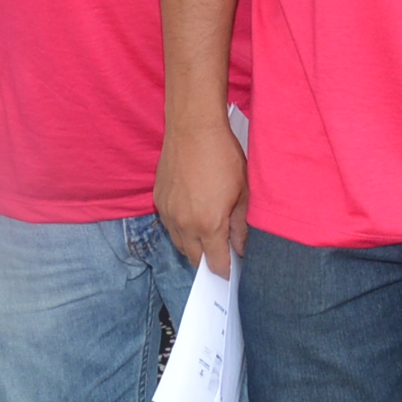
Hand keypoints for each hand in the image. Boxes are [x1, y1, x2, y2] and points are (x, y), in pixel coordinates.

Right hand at [156, 120, 247, 276]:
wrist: (193, 129)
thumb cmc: (223, 156)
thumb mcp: (243, 192)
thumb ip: (241, 225)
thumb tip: (241, 248)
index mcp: (208, 224)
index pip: (216, 262)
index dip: (225, 270)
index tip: (231, 273)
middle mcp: (184, 224)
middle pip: (195, 258)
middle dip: (209, 261)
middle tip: (222, 256)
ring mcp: (168, 212)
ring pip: (180, 243)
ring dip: (193, 246)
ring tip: (208, 239)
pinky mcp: (159, 200)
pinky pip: (169, 225)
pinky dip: (181, 229)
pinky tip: (193, 219)